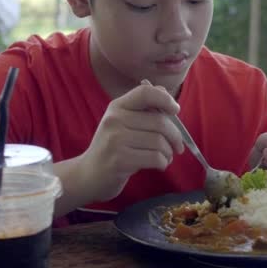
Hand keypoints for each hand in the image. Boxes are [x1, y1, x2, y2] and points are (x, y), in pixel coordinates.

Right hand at [78, 84, 184, 200]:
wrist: (89, 175)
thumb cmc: (114, 148)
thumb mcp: (123, 123)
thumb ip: (144, 109)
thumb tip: (167, 96)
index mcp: (117, 106)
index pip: (145, 92)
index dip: (165, 99)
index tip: (175, 111)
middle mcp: (114, 119)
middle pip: (160, 121)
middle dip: (175, 136)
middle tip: (177, 146)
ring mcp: (115, 140)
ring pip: (159, 142)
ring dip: (169, 153)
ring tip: (166, 157)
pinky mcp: (119, 160)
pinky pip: (155, 158)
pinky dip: (164, 163)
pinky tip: (160, 165)